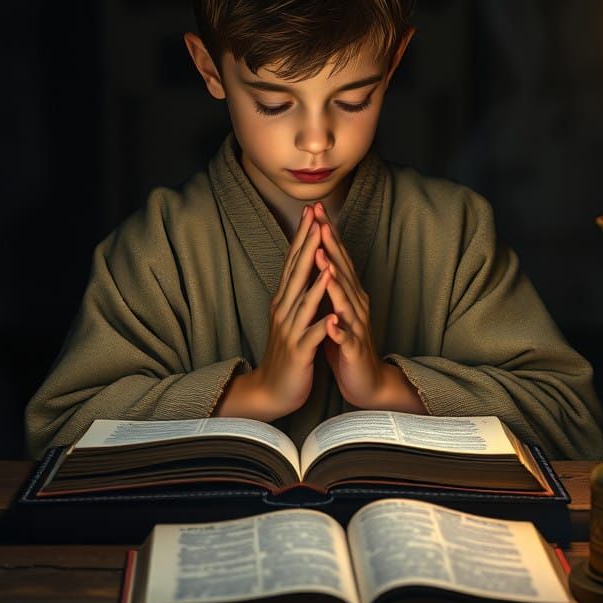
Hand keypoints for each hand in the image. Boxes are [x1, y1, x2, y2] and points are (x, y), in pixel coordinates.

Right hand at [253, 205, 333, 417]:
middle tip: (314, 217)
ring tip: (324, 253)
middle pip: (296, 272)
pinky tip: (331, 313)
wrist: (272, 390)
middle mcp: (284, 311)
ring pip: (303, 300)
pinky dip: (321, 322)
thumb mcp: (291, 318)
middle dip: (307, 244)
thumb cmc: (287, 353)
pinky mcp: (298, 352)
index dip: (303, 236)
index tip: (311, 211)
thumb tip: (306, 266)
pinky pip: (311, 335)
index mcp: (284, 302)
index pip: (294, 262)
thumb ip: (297, 293)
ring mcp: (290, 331)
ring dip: (314, 277)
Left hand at [310, 201, 389, 407]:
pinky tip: (332, 320)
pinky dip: (339, 329)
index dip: (327, 235)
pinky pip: (347, 338)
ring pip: (345, 300)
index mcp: (349, 295)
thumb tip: (319, 256)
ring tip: (322, 259)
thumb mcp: (336, 310)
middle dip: (331, 245)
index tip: (315, 210)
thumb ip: (331, 286)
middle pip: (343, 270)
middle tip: (320, 220)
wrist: (366, 382)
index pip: (337, 259)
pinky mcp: (354, 350)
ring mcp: (356, 326)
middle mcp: (356, 305)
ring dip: (334, 280)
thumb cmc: (346, 345)